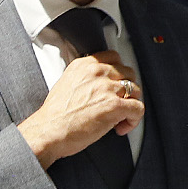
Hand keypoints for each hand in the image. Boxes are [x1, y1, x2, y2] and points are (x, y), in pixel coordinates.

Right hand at [17, 52, 143, 168]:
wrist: (48, 131)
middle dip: (127, 90)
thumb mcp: (66, 83)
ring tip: (118, 118)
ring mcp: (107, 88)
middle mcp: (97, 72)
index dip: (119, 73)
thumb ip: (85, 78)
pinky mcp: (115, 105)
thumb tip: (101, 84)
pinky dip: (133, 120)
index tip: (116, 85)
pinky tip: (120, 128)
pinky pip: (138, 108)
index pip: (114, 57)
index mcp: (84, 65)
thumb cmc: (55, 115)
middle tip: (118, 104)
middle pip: (128, 73)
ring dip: (131, 105)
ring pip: (136, 90)